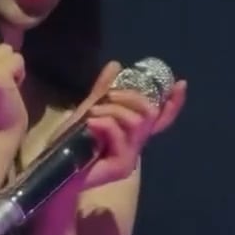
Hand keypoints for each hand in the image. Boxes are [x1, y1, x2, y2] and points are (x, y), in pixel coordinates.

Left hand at [65, 61, 188, 191]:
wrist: (54, 169)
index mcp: (131, 134)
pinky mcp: (121, 166)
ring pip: (137, 122)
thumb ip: (103, 91)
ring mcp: (130, 158)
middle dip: (130, 97)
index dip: (173, 103)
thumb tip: (116, 65)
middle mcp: (135, 147)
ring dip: (114, 110)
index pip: (160, 120)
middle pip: (150, 114)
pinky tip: (90, 124)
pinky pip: (120, 135)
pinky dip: (105, 123)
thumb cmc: (70, 144)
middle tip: (108, 95)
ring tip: (93, 112)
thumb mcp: (88, 110)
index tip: (179, 83)